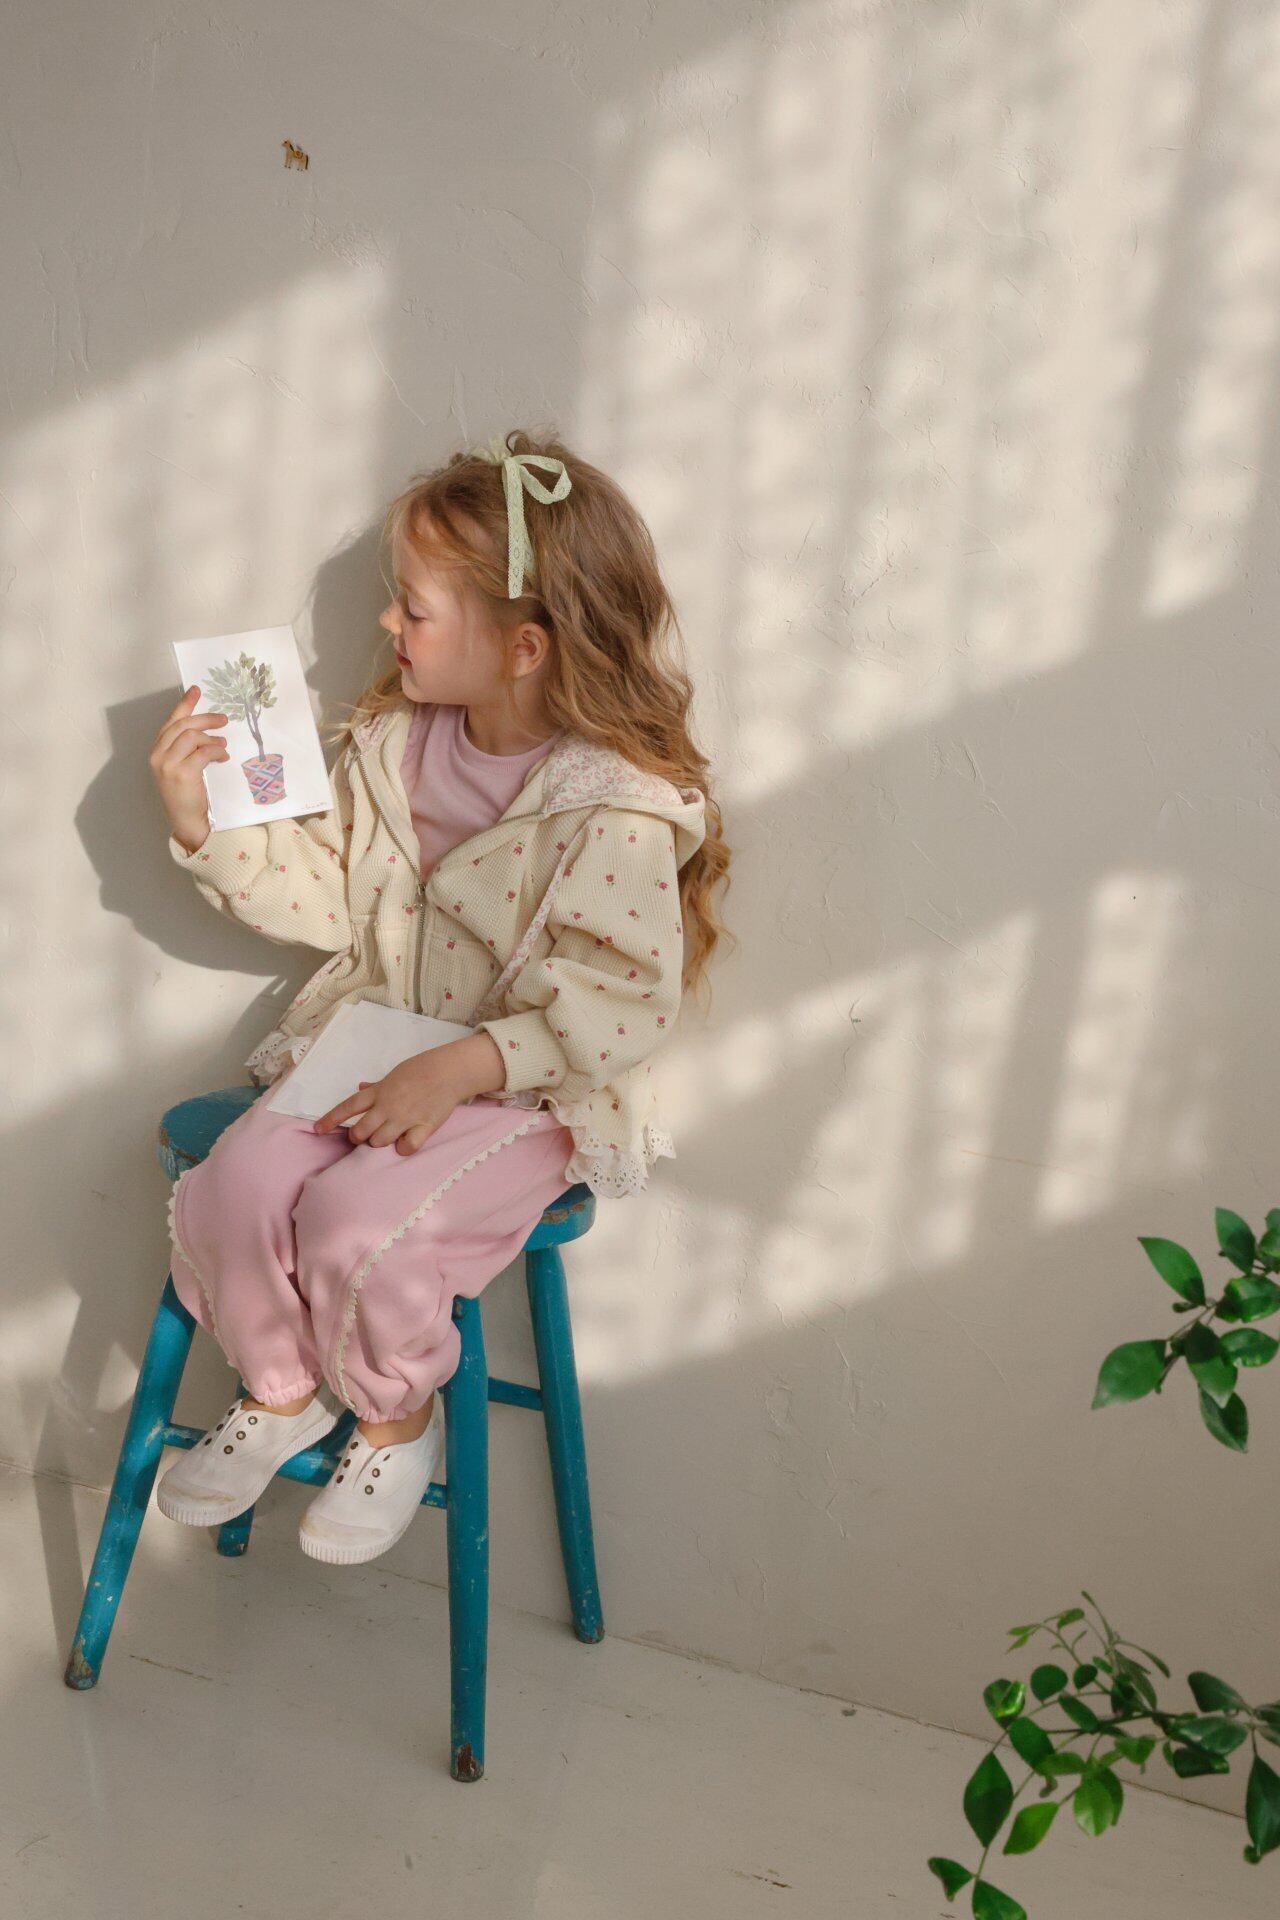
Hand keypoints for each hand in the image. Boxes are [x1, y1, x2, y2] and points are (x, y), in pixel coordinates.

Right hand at [150, 684, 229, 852]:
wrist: (186, 820)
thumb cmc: (186, 794)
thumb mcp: (182, 766)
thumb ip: (187, 747)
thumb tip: (206, 727)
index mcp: (156, 751)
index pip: (170, 722)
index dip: (184, 704)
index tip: (196, 690)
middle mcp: (157, 756)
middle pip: (182, 725)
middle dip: (205, 719)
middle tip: (223, 719)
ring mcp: (168, 765)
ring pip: (192, 736)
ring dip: (212, 738)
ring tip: (223, 744)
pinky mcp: (182, 773)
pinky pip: (203, 752)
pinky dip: (216, 750)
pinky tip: (222, 756)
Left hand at [312, 1048, 470, 1154]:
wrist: (449, 1071)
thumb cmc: (421, 1070)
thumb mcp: (393, 1074)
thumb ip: (376, 1085)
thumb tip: (361, 1086)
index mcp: (379, 1092)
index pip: (347, 1108)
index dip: (330, 1120)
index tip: (317, 1130)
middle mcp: (388, 1107)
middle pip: (360, 1131)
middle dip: (357, 1137)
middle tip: (363, 1135)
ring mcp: (405, 1118)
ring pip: (378, 1142)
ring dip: (378, 1143)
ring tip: (385, 1136)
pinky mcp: (423, 1127)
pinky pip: (407, 1147)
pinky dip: (403, 1148)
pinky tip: (405, 1142)